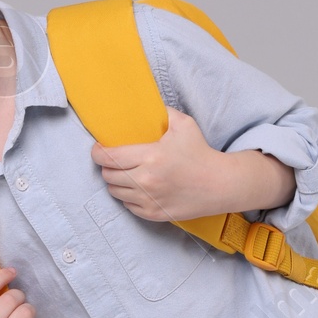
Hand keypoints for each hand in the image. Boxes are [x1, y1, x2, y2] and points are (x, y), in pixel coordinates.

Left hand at [92, 108, 293, 223]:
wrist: (219, 185)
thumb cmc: (201, 153)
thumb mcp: (184, 124)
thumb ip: (161, 112)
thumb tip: (142, 104)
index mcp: (151, 156)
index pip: (107, 157)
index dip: (97, 152)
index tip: (99, 148)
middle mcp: (146, 180)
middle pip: (107, 175)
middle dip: (107, 166)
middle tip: (115, 160)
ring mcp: (148, 199)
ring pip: (114, 191)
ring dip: (116, 181)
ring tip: (125, 173)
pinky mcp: (152, 213)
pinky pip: (127, 205)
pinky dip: (128, 196)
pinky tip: (137, 187)